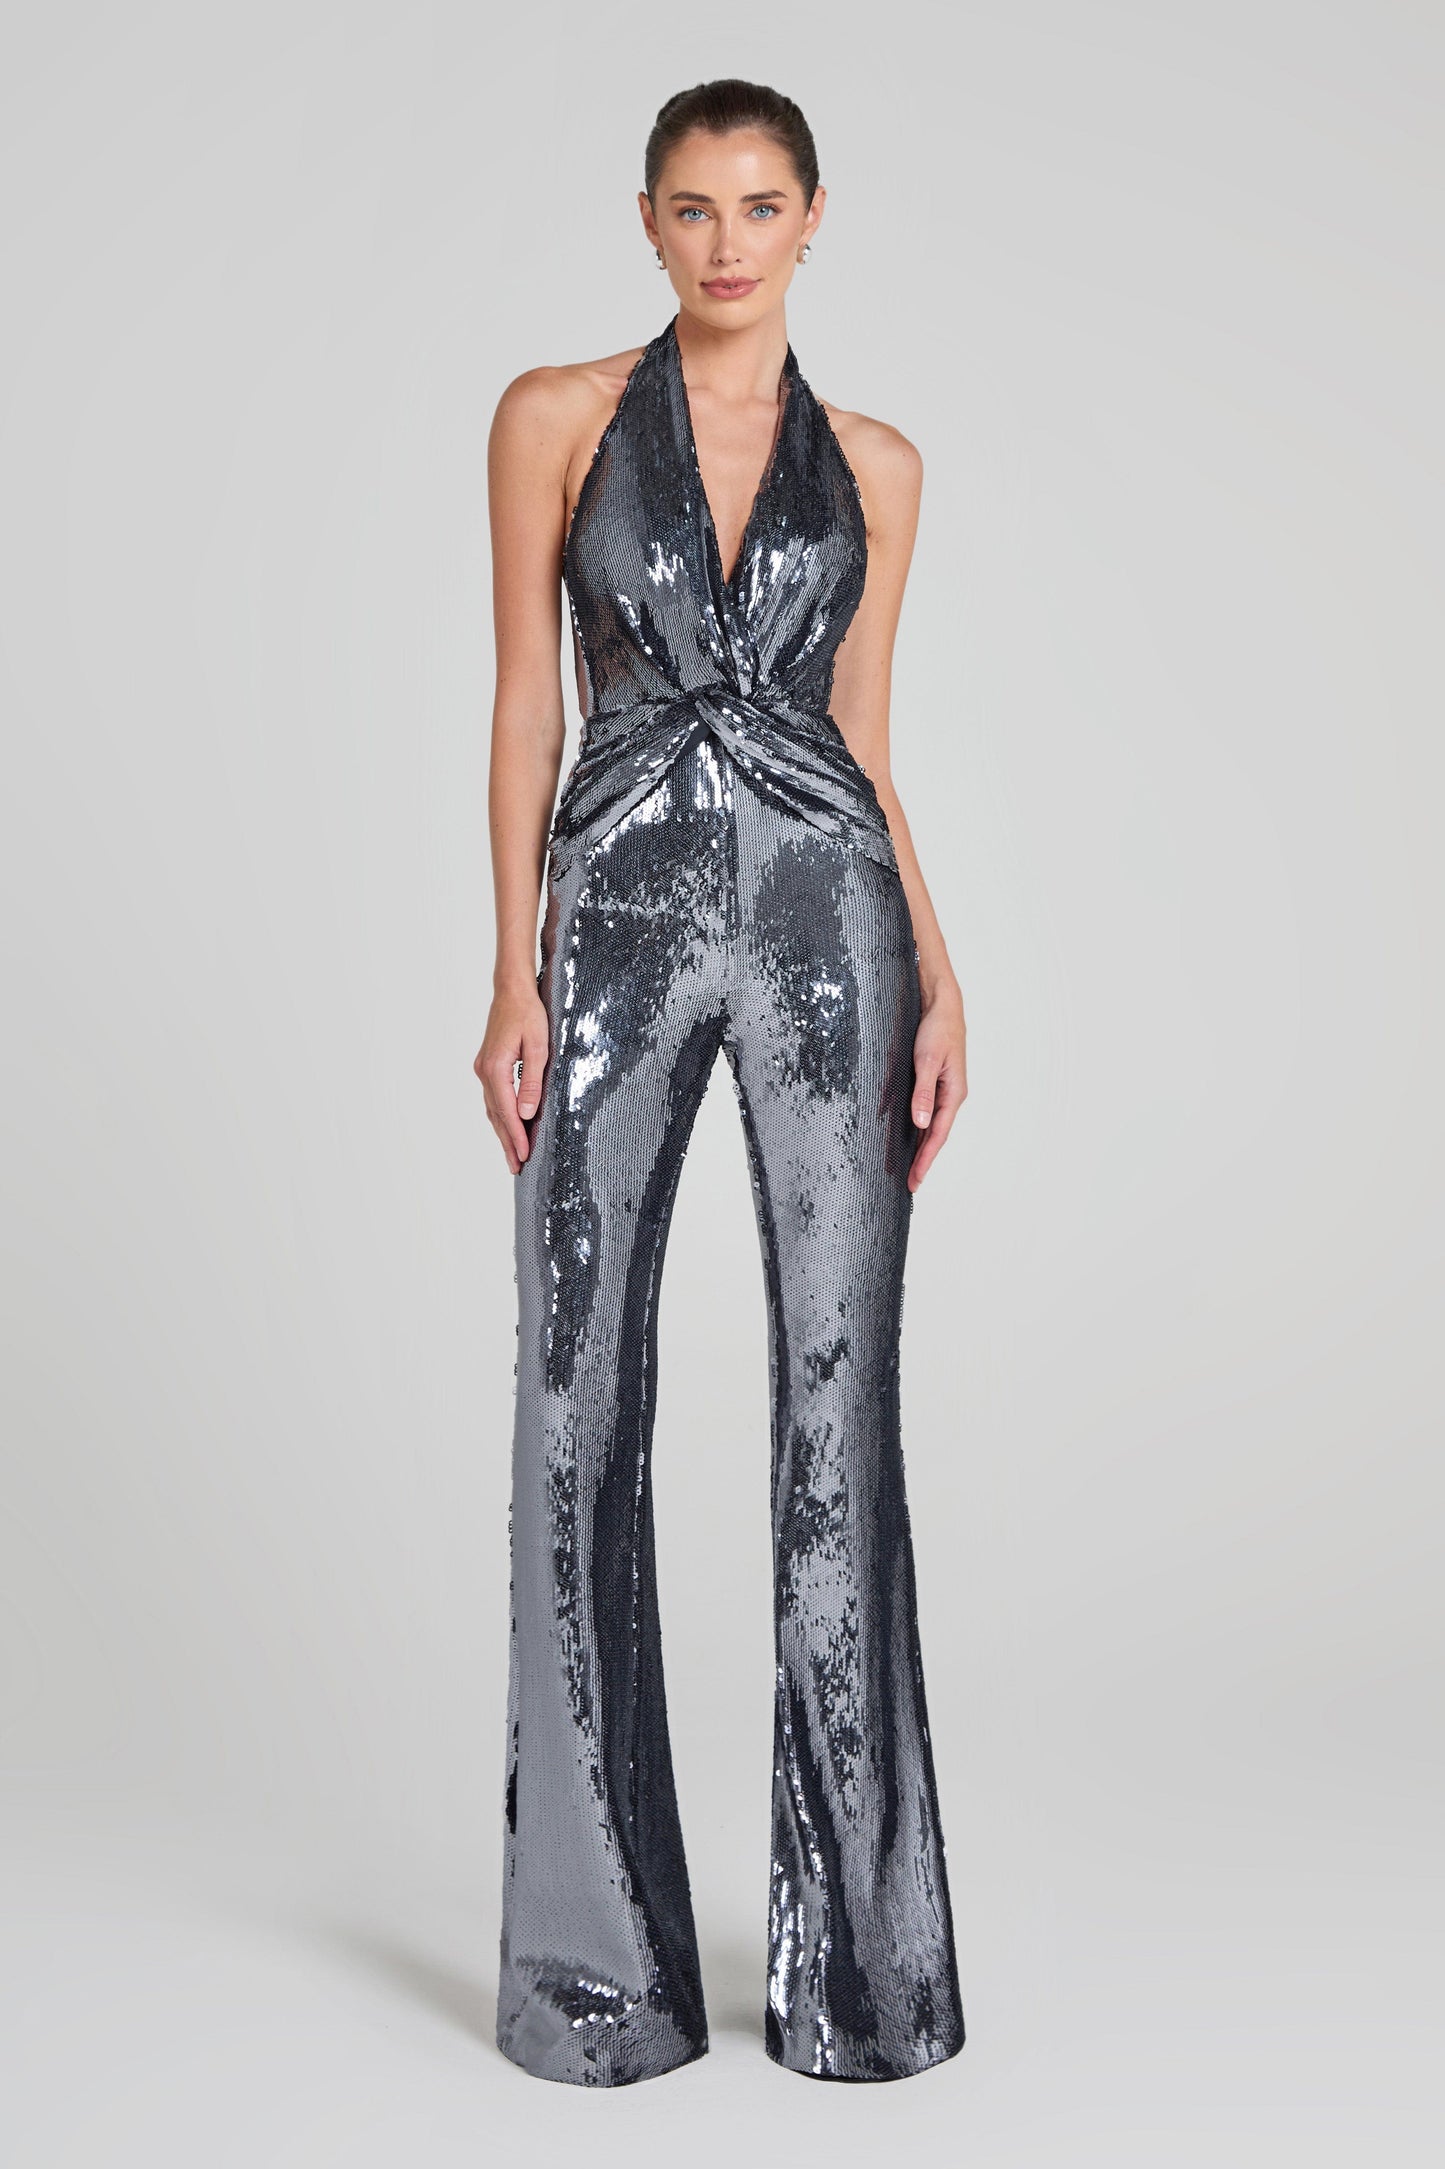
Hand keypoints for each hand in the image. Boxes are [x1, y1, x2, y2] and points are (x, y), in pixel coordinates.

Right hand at [475, 982, 549, 1174]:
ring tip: (512, 1155)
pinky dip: (500, 1116)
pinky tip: (507, 1127)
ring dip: (502, 1132)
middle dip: (507, 1142)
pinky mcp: (488, 1065)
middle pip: (496, 1115)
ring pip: (493, 1108)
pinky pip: (494, 1098)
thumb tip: (527, 1113)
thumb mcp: (539, 1047)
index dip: (516, 1136)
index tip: (524, 1156)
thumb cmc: (529, 1014)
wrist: (512, 990)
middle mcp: (485, 1071)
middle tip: (516, 1168)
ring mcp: (484, 1068)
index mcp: (496, 1068)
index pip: (507, 1111)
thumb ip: (533, 1081)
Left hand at [909, 987, 966, 1191]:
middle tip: (909, 1184)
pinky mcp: (934, 1082)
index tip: (915, 1180)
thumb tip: (921, 1123)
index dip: (926, 1159)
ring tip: (907, 1168)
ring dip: (920, 1147)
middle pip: (935, 1135)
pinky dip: (918, 1128)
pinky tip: (909, 1137)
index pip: (938, 1135)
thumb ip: (923, 1092)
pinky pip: (926, 1112)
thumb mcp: (926, 1060)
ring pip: (931, 1125)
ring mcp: (943, 1090)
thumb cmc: (936, 1029)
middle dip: (922, 1160)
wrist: (942, 1005)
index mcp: (954, 1093)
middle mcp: (951, 1095)